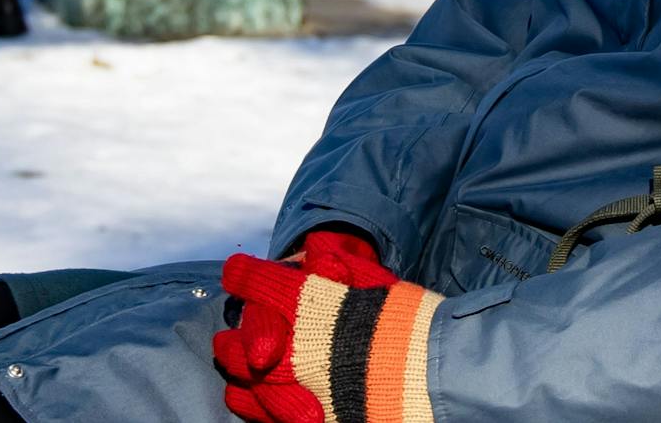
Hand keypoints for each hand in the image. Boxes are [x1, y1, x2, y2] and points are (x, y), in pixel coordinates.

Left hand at [216, 233, 439, 422]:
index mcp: (311, 307)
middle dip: (234, 335)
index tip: (236, 271)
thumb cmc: (411, 325)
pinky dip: (252, 406)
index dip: (245, 274)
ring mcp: (299, 390)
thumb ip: (346, 273)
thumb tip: (316, 255)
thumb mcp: (380, 288)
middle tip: (227, 335)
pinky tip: (245, 398)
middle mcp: (296, 348)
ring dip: (236, 371)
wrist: (434, 380)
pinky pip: (265, 418)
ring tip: (231, 367)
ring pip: (248, 383)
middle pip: (245, 339)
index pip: (262, 283)